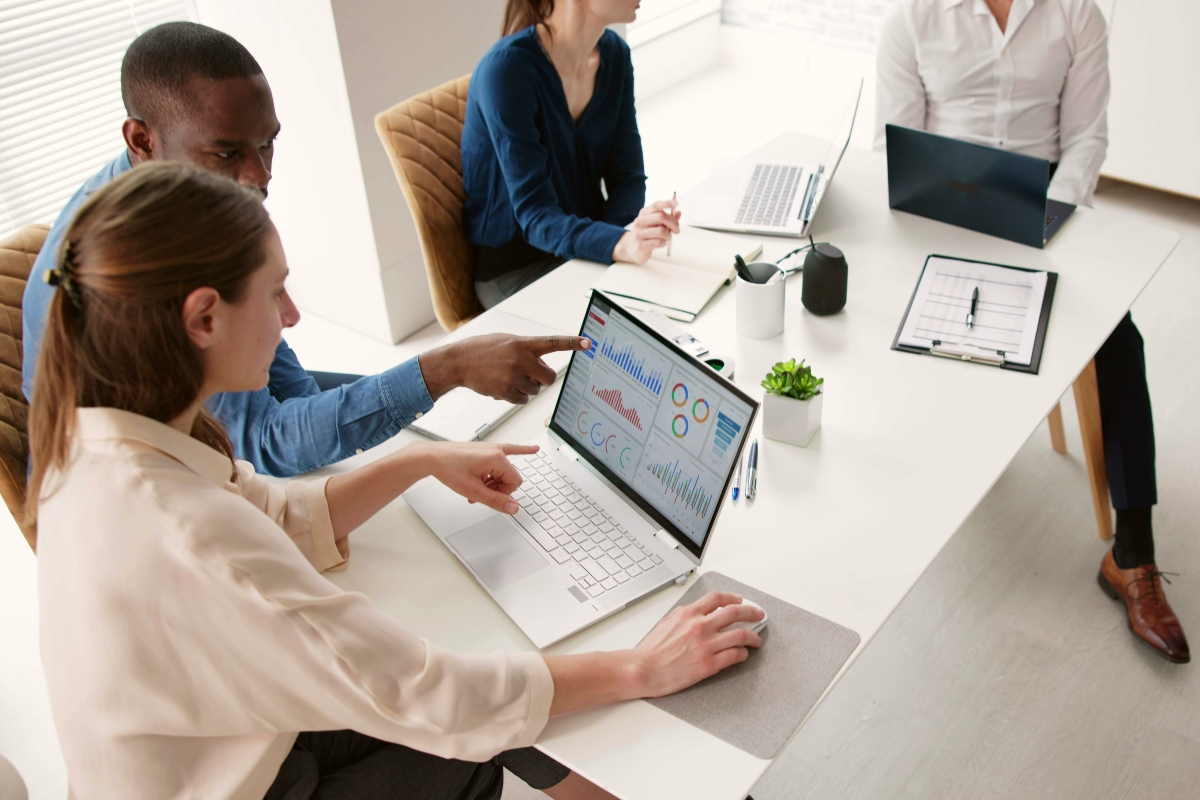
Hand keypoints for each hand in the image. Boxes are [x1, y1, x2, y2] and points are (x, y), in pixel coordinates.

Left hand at [418, 441, 539, 513]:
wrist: (432, 457)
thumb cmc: (448, 468)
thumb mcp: (473, 491)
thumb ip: (495, 501)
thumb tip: (513, 508)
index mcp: (497, 458)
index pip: (515, 482)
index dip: (503, 494)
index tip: (488, 496)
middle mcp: (497, 451)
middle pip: (510, 477)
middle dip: (497, 488)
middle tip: (480, 491)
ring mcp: (492, 448)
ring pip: (504, 471)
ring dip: (493, 482)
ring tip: (476, 486)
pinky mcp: (486, 449)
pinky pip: (509, 450)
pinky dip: (521, 451)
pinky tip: (533, 449)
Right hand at [419, 334, 591, 403]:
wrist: (458, 361)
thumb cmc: (482, 349)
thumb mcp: (507, 341)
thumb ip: (527, 351)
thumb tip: (542, 368)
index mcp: (523, 343)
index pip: (553, 343)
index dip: (572, 343)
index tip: (589, 343)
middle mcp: (521, 359)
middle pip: (549, 378)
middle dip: (543, 379)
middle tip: (531, 374)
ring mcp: (513, 376)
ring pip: (535, 390)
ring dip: (527, 387)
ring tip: (508, 376)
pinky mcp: (505, 391)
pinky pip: (523, 400)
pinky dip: (517, 396)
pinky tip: (503, 385)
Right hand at [612, 199, 680, 264]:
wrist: (632, 248)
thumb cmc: (647, 234)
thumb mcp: (655, 224)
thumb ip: (667, 218)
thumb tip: (678, 213)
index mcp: (644, 213)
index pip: (656, 205)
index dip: (667, 203)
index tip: (676, 203)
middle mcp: (640, 221)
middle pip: (661, 216)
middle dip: (674, 223)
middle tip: (677, 230)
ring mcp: (639, 233)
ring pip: (662, 231)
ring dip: (668, 235)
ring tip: (667, 238)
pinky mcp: (641, 245)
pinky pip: (659, 242)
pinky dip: (664, 243)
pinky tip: (661, 243)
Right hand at [631, 592, 762, 697]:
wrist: (644, 669)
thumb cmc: (652, 650)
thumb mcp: (666, 622)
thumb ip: (684, 614)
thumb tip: (696, 611)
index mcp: (689, 614)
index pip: (718, 599)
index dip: (734, 598)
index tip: (741, 601)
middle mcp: (700, 626)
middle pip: (735, 613)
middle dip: (752, 612)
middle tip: (759, 615)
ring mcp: (706, 645)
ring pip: (740, 635)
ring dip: (753, 636)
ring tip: (756, 640)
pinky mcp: (709, 664)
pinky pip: (734, 656)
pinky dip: (742, 654)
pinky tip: (742, 654)